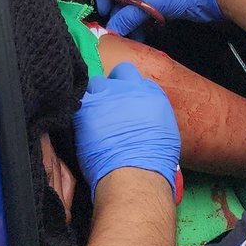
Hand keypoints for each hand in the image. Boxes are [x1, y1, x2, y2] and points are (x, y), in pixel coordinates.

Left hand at [72, 62, 179, 197]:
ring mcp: (107, 95)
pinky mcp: (86, 107)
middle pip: (121, 72)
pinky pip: (79, 100)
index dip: (134, 92)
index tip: (130, 103)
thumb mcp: (166, 135)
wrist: (134, 173)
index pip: (142, 82)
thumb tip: (145, 120)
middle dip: (117, 84)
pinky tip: (81, 122)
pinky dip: (80, 110)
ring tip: (94, 114)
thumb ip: (153, 118)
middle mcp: (130, 89)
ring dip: (97, 95)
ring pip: (97, 83)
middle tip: (112, 102)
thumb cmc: (155, 162)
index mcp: (152, 95)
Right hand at [96, 0, 220, 36]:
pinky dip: (143, 23)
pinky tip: (140, 36)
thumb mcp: (148, 1)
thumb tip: (111, 31)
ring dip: (130, 21)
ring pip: (136, 6)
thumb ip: (127, 17)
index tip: (103, 11)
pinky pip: (148, 12)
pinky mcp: (166, 1)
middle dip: (118, 13)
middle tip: (114, 30)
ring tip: (127, 38)